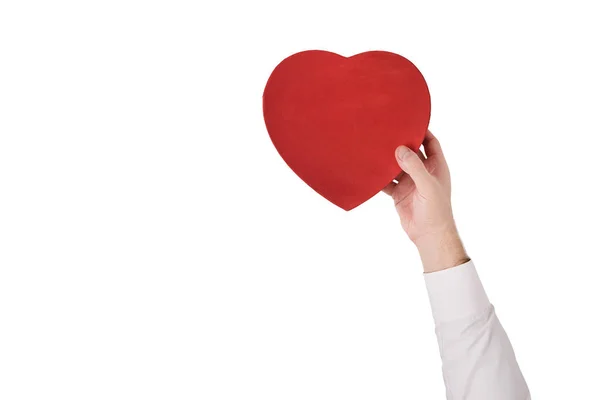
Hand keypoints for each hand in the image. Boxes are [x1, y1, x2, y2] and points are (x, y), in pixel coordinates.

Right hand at [382, 130, 469, 272]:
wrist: (429, 236)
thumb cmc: (436, 211)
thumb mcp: (427, 186)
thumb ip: (414, 167)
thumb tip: (400, 149)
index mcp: (436, 166)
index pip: (430, 142)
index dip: (421, 131)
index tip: (408, 120)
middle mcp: (423, 172)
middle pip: (410, 152)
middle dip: (400, 143)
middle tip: (386, 131)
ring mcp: (410, 182)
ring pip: (396, 166)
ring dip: (386, 160)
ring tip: (374, 148)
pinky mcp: (399, 193)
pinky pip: (387, 182)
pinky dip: (378, 177)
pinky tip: (369, 171)